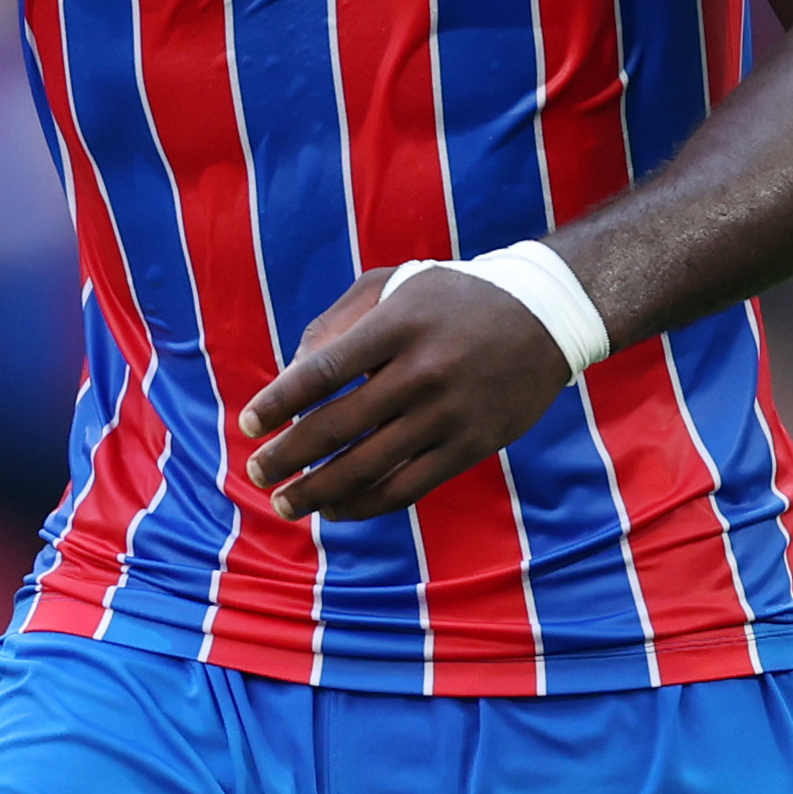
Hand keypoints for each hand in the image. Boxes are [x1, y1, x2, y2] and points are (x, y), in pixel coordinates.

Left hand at [235, 264, 575, 520]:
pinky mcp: (469, 446)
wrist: (543, 316)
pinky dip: (364, 504)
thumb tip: (291, 377)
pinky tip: (335, 509)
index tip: (248, 422)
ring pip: (367, 467)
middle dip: (287, 455)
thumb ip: (339, 324)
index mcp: (398, 324)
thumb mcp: (395, 284)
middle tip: (256, 470)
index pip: (322, 371)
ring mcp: (448, 413)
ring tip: (284, 501)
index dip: (278, 401)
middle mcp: (422, 371)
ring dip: (317, 491)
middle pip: (337, 426)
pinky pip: (405, 487)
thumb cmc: (451, 298)